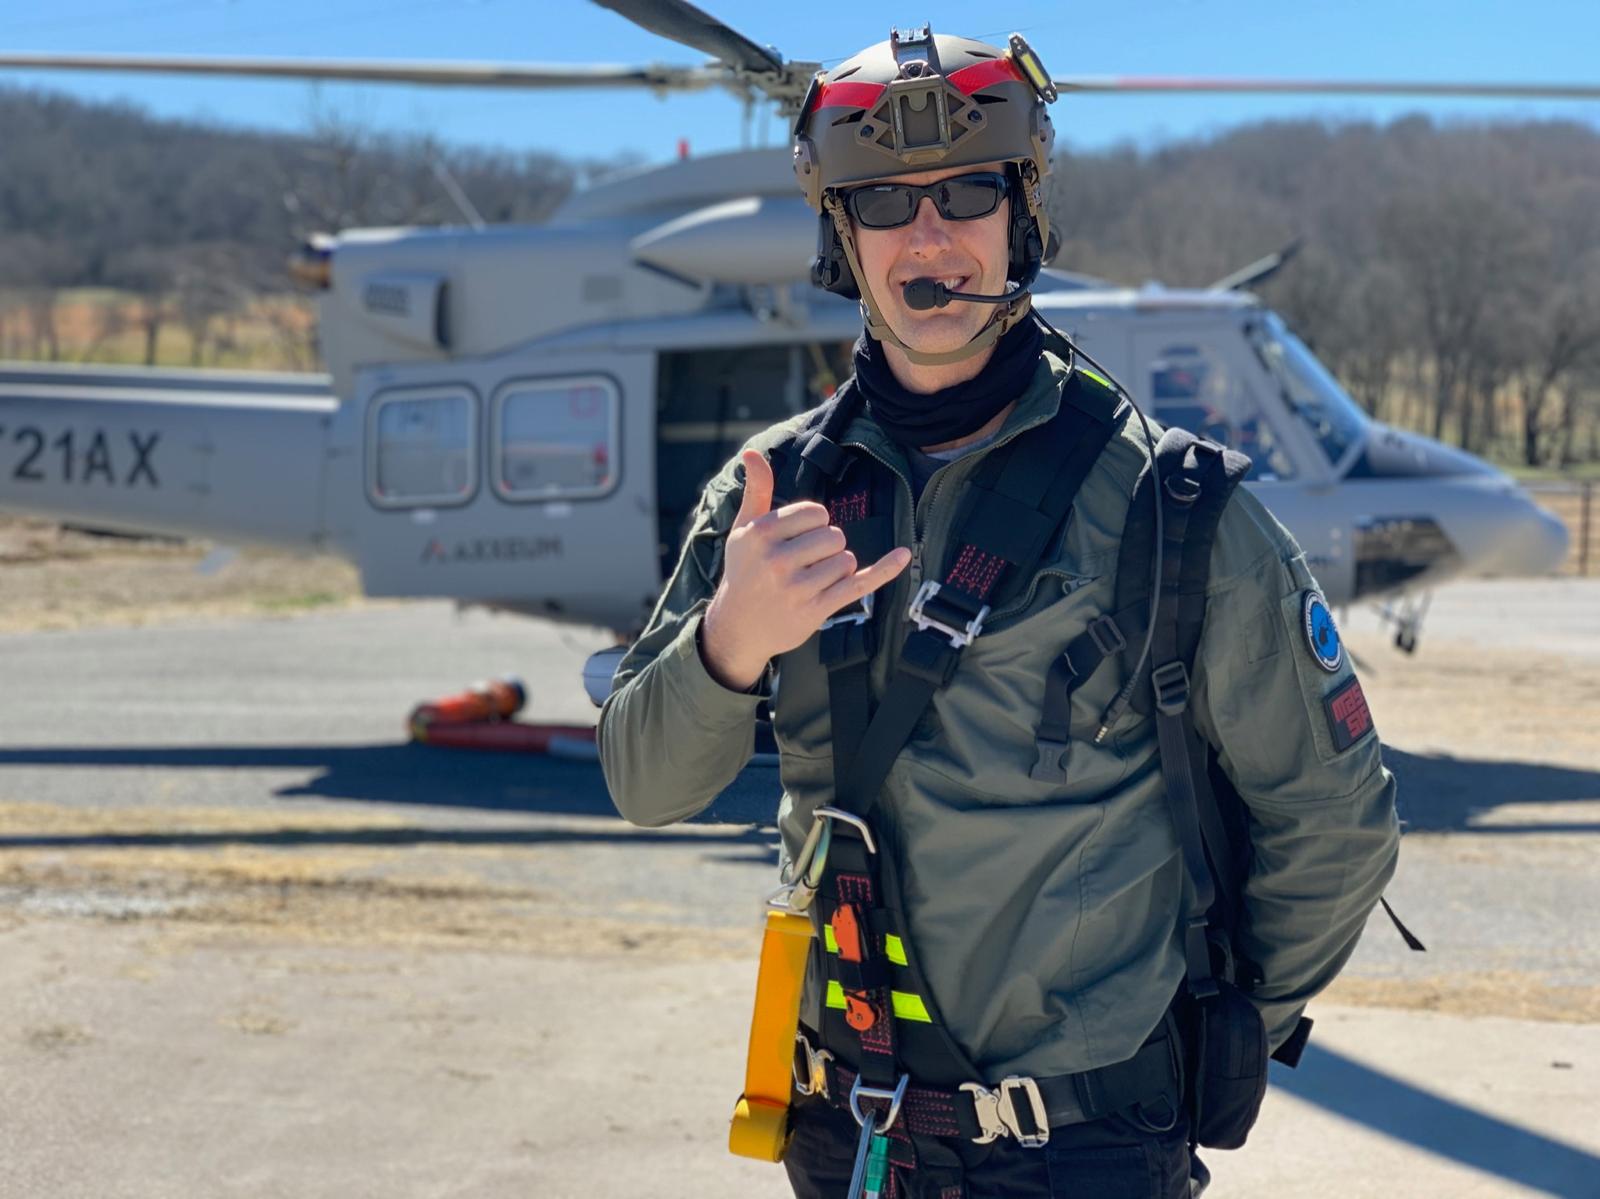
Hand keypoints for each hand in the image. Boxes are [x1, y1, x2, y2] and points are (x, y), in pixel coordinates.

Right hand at [700, 449, 911, 690]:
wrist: (738, 627)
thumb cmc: (744, 572)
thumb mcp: (742, 530)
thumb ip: (756, 491)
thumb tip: (753, 453)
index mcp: (762, 534)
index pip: (816, 512)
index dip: (815, 523)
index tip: (798, 539)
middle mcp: (778, 559)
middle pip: (834, 535)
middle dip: (827, 547)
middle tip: (803, 563)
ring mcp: (797, 587)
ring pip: (846, 560)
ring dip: (836, 568)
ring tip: (811, 580)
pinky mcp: (815, 609)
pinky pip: (859, 585)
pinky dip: (884, 570)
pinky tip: (902, 556)